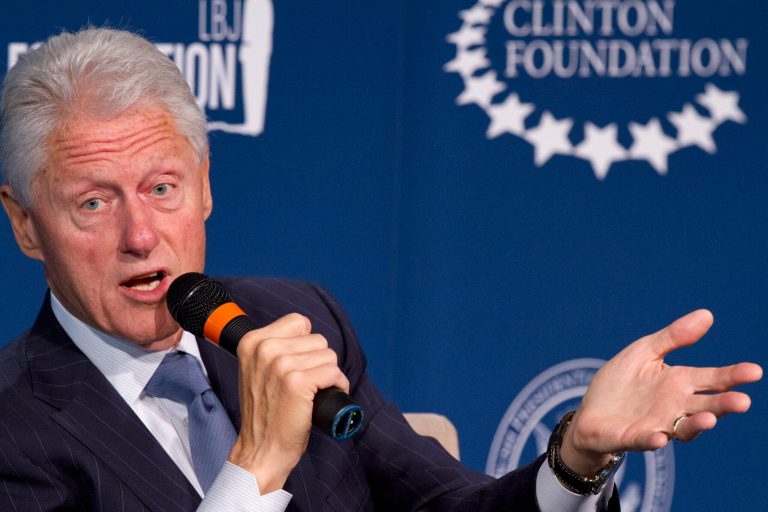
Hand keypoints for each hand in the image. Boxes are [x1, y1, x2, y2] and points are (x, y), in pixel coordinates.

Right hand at [227, 313, 349, 491]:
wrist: (260, 449)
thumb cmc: (265, 412)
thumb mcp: (257, 370)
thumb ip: (272, 348)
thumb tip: (306, 333)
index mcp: (252, 341)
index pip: (299, 322)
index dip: (306, 344)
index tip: (299, 364)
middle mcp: (265, 349)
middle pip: (317, 339)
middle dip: (318, 361)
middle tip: (307, 384)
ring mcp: (281, 365)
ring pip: (328, 355)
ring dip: (328, 374)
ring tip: (314, 392)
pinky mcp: (297, 383)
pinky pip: (334, 372)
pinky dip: (337, 385)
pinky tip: (324, 397)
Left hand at [560, 309, 762, 475]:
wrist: (591, 410)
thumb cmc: (622, 382)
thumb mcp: (644, 352)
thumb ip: (673, 337)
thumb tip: (707, 314)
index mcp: (679, 383)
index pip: (712, 379)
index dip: (732, 375)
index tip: (754, 371)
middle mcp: (675, 407)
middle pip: (706, 405)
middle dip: (724, 404)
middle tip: (743, 401)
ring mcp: (657, 424)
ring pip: (684, 428)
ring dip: (697, 424)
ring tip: (710, 419)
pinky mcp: (634, 437)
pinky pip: (646, 440)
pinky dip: (653, 439)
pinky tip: (660, 437)